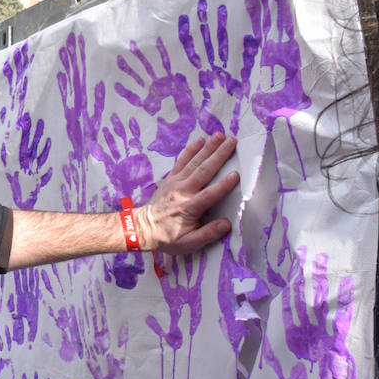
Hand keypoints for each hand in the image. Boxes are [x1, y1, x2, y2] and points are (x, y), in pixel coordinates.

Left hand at [133, 133, 237, 253]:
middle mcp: (183, 191)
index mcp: (189, 208)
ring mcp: (175, 183)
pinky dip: (190, 150)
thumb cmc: (167, 238)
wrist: (141, 229)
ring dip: (208, 148)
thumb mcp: (188, 243)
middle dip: (219, 155)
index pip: (210, 194)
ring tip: (220, 135)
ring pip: (194, 162)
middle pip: (204, 170)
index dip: (223, 185)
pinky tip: (200, 140)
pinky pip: (181, 161)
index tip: (236, 174)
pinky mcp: (170, 179)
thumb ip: (208, 234)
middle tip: (233, 141)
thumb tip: (226, 224)